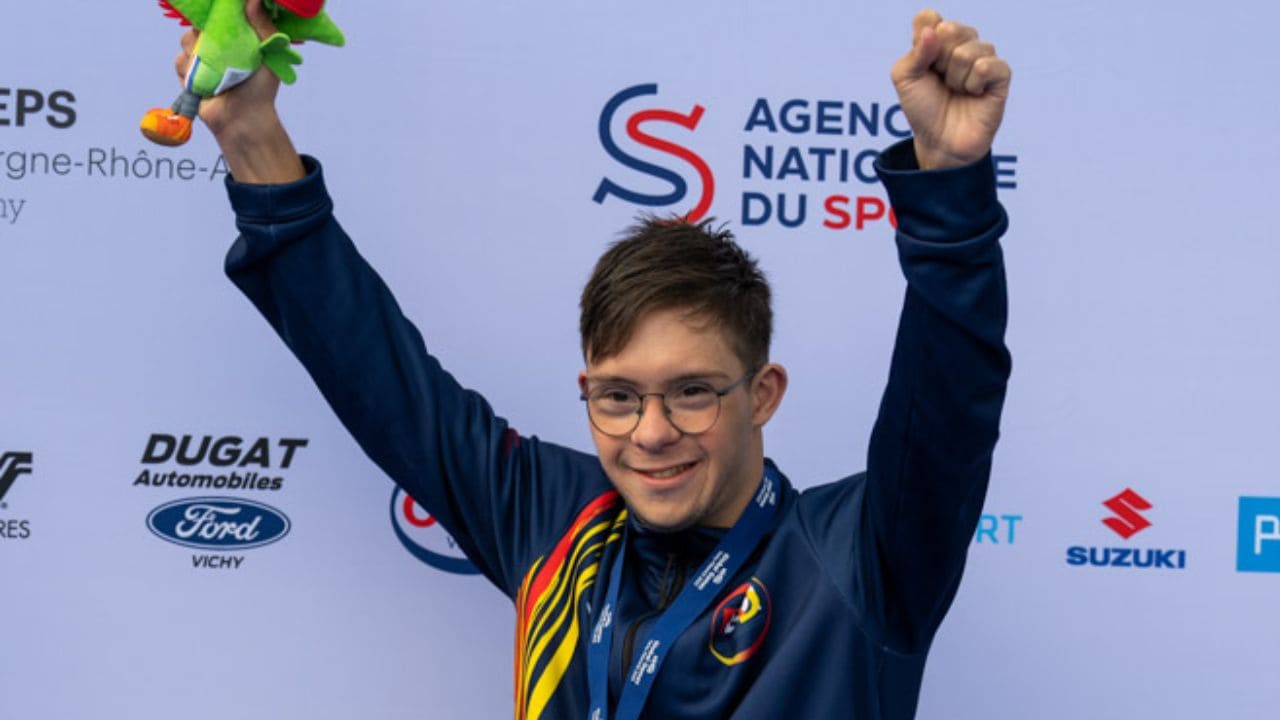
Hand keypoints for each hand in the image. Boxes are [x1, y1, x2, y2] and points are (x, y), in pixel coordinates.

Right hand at [174, 0, 303, 182]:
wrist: (244, 119)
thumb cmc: (261, 89)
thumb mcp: (269, 55)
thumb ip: (262, 27)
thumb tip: (253, 0)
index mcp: (236, 37)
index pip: (220, 15)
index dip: (215, 11)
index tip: (216, 11)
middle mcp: (217, 45)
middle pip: (199, 24)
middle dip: (204, 30)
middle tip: (219, 44)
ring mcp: (201, 58)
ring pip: (187, 40)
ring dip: (199, 53)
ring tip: (217, 69)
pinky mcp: (189, 73)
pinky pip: (180, 61)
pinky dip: (190, 70)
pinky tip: (206, 82)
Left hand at [890, 9, 1010, 169]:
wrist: (940, 142)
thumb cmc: (922, 109)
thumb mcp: (904, 79)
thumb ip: (914, 52)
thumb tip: (933, 29)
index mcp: (937, 39)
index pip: (930, 18)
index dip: (922, 41)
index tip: (922, 65)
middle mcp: (962, 43)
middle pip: (950, 29)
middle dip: (938, 61)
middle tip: (940, 81)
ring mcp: (984, 57)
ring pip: (967, 50)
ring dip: (955, 77)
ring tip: (956, 91)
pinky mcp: (1001, 76)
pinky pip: (987, 65)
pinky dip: (973, 83)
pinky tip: (974, 94)